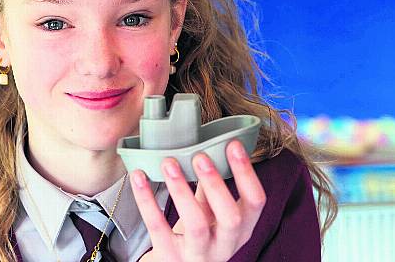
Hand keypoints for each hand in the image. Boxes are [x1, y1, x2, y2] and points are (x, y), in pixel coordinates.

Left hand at [130, 140, 265, 261]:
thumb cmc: (199, 232)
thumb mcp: (213, 211)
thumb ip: (212, 185)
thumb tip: (208, 143)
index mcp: (242, 228)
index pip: (256, 202)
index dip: (247, 173)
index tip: (233, 144)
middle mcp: (226, 244)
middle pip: (230, 217)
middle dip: (216, 184)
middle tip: (199, 155)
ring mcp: (198, 254)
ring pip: (196, 225)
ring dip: (182, 191)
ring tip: (168, 163)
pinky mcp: (170, 256)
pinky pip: (158, 227)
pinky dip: (147, 200)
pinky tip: (139, 177)